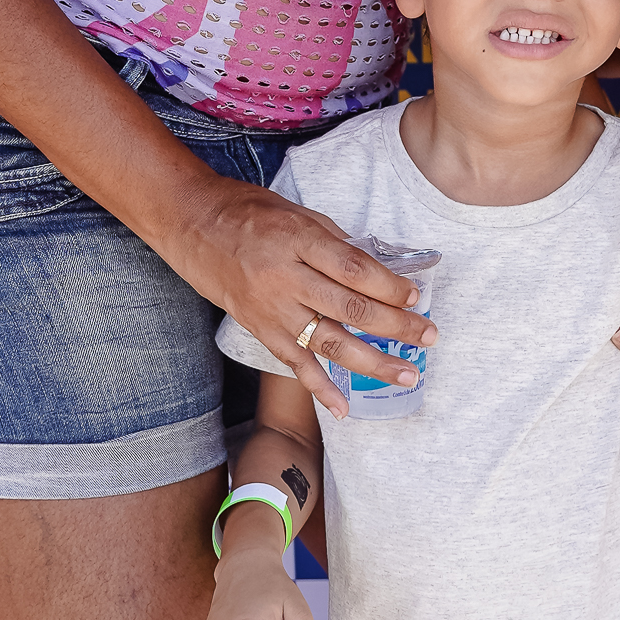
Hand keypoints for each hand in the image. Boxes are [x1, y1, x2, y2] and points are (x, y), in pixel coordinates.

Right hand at [177, 180, 433, 417]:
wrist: (191, 223)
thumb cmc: (247, 211)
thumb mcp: (297, 212)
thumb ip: (334, 243)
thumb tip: (376, 269)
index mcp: (299, 240)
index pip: (355, 269)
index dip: (389, 285)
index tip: (415, 296)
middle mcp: (286, 277)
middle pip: (351, 307)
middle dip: (396, 326)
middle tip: (428, 336)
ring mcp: (272, 308)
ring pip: (330, 341)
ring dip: (372, 362)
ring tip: (406, 374)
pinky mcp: (259, 329)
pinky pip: (294, 364)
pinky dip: (319, 388)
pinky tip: (344, 408)